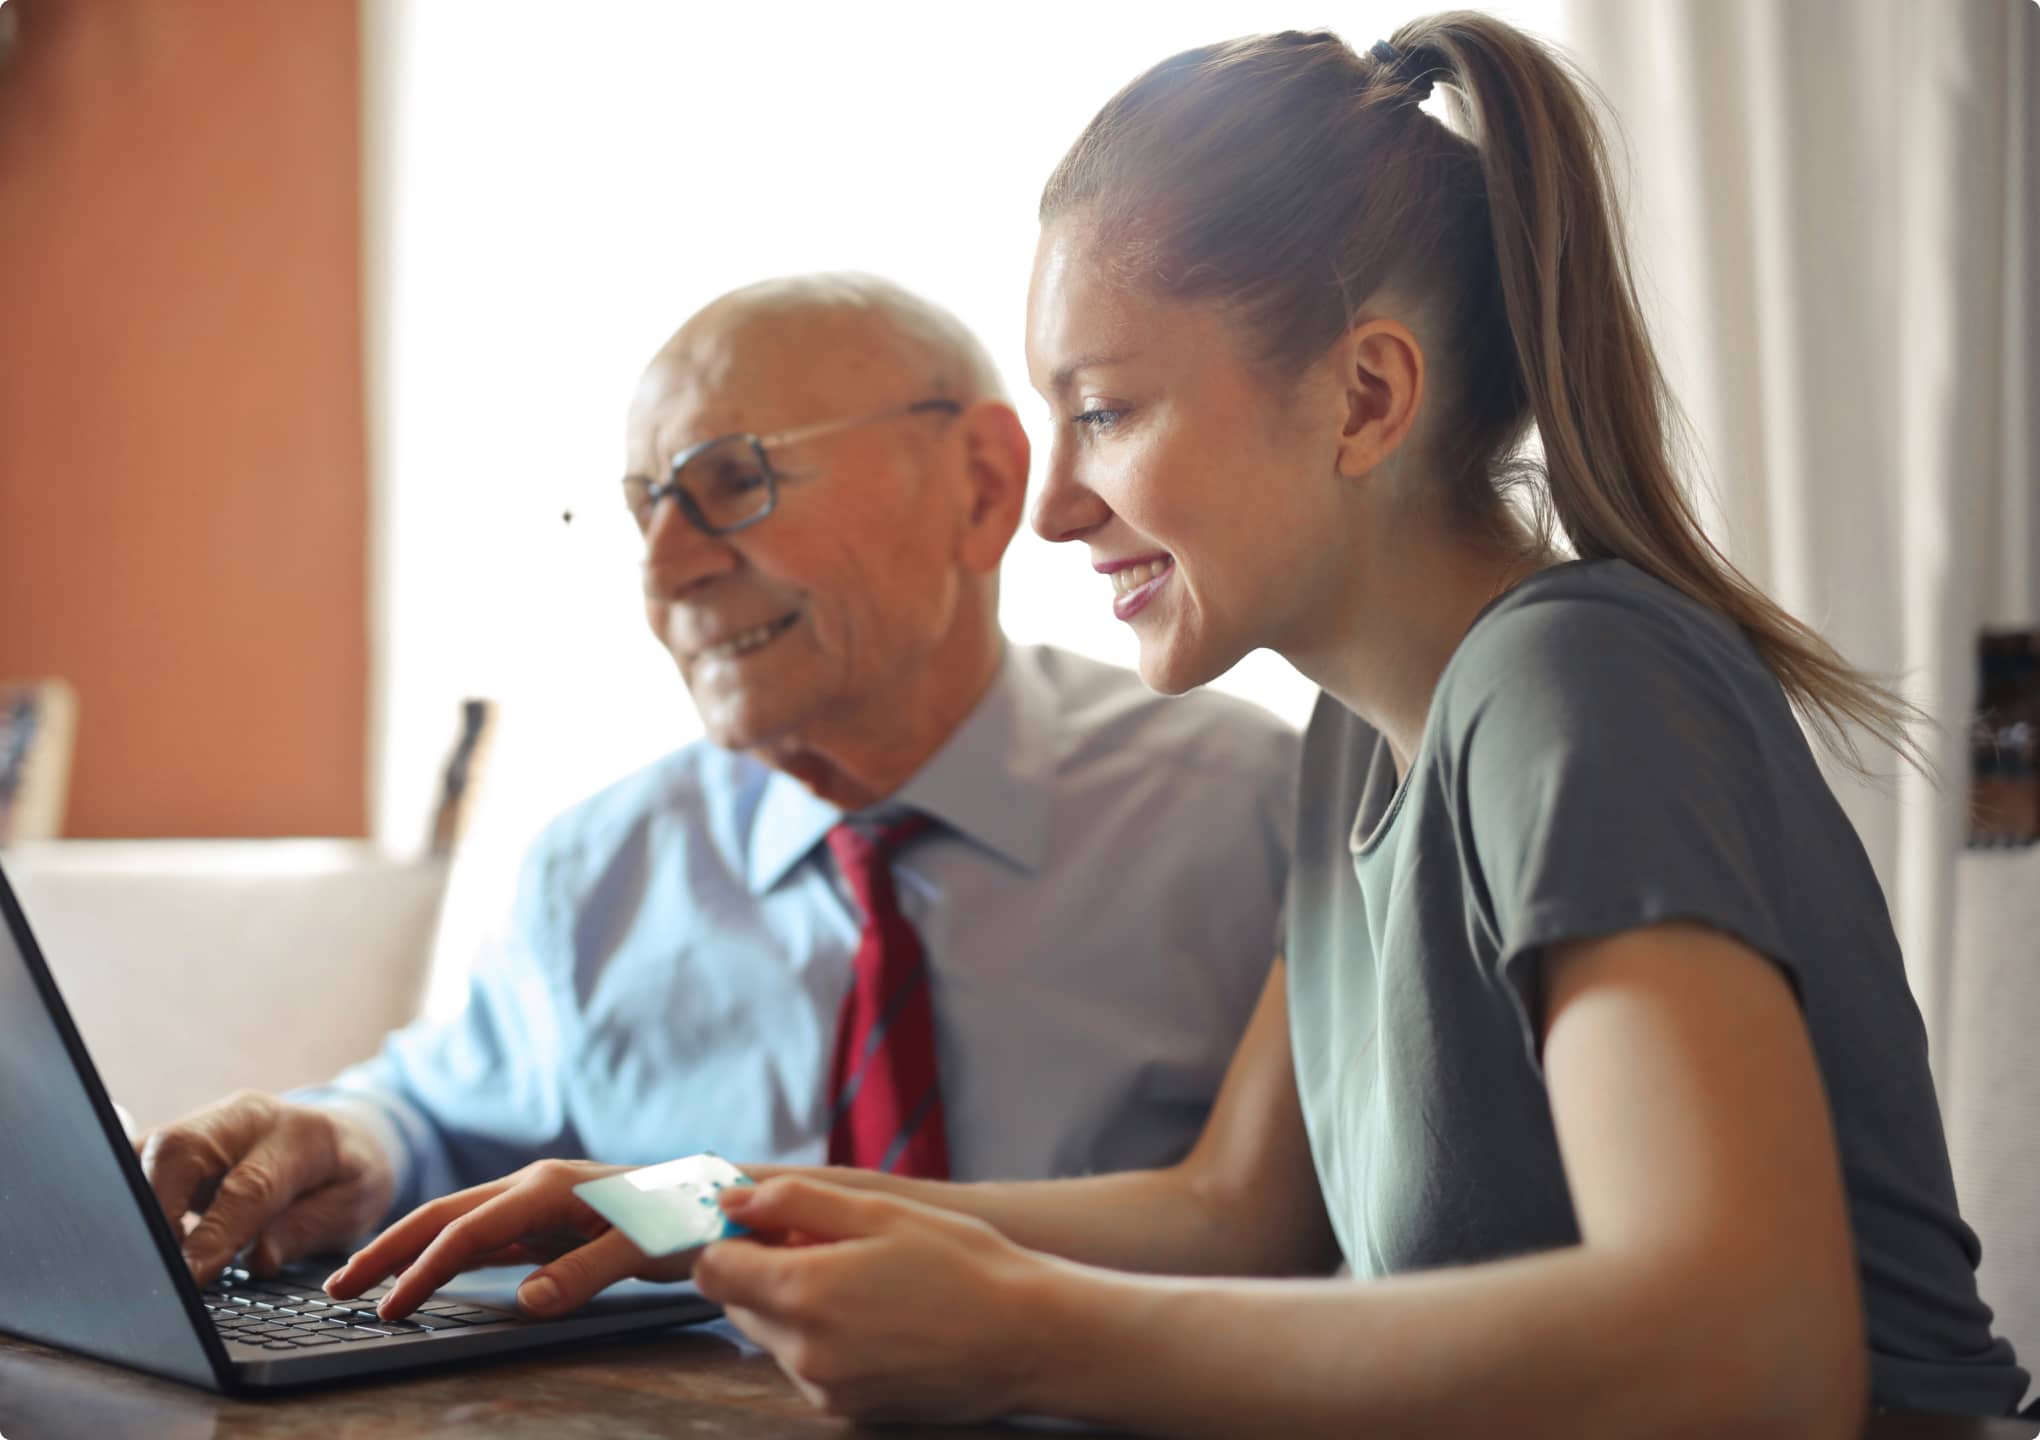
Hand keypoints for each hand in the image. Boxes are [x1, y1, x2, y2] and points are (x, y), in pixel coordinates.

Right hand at [137, 1091, 395, 1285]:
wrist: (344, 1136)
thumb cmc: (348, 1175)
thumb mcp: (353, 1206)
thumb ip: (306, 1229)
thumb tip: (260, 1258)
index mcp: (300, 1134)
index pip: (248, 1186)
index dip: (214, 1234)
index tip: (190, 1276)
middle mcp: (246, 1119)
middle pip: (180, 1151)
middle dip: (157, 1210)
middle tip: (155, 1266)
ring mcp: (208, 1123)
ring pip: (151, 1151)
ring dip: (137, 1204)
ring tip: (143, 1256)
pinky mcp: (181, 1138)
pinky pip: (142, 1159)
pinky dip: (132, 1195)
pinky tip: (137, 1234)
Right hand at [323, 1158, 701, 1320]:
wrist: (717, 1198)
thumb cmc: (686, 1218)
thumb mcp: (644, 1249)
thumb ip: (586, 1272)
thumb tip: (526, 1301)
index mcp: (549, 1188)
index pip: (468, 1232)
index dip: (424, 1271)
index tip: (388, 1308)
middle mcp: (534, 1187)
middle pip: (443, 1216)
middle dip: (388, 1250)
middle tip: (336, 1289)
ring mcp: (537, 1202)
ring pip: (457, 1224)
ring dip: (408, 1251)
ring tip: (362, 1284)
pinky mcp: (545, 1220)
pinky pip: (483, 1238)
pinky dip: (444, 1255)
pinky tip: (424, 1275)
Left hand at [695, 1176, 1055, 1423]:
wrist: (1027, 1339)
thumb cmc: (962, 1265)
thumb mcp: (880, 1212)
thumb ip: (794, 1202)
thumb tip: (732, 1201)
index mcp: (803, 1293)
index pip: (712, 1269)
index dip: (732, 1238)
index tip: (768, 1222)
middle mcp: (802, 1351)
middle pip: (738, 1303)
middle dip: (765, 1270)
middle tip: (827, 1244)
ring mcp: (823, 1388)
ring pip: (772, 1336)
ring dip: (794, 1305)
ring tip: (863, 1281)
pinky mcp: (845, 1410)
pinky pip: (806, 1365)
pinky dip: (822, 1338)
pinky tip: (876, 1318)